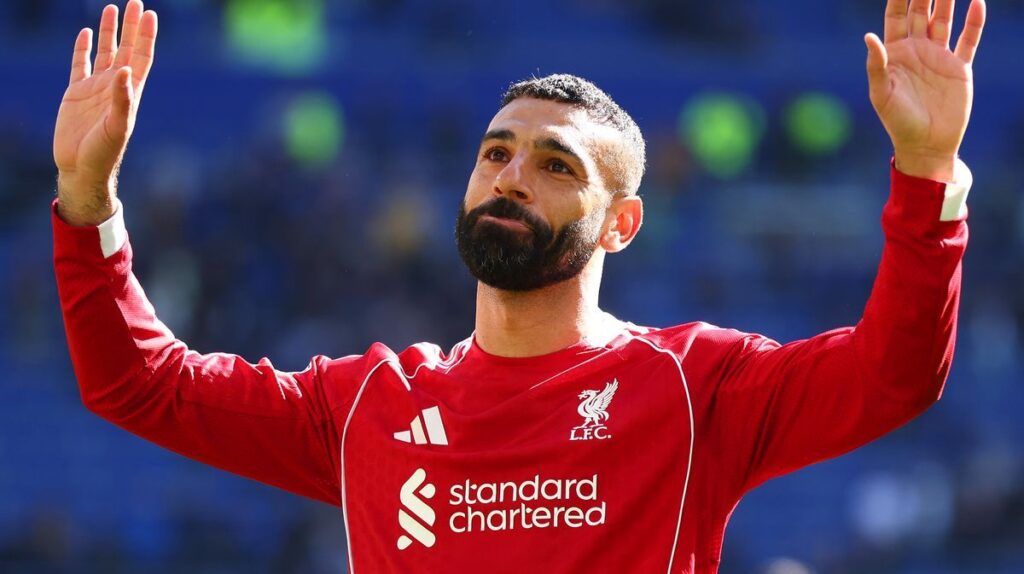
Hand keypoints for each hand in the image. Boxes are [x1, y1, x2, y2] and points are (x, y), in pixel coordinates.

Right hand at [53, 1, 157, 225]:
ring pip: (104, 52)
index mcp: (130, 93)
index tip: (150, 15)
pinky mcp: (75, 93)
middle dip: (131, 27)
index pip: (141, 58)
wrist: (81, 169)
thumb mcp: (117, 126)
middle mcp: (115, 87)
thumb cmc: (104, 153)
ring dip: (109, 32)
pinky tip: (87, 33)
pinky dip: (83, 48)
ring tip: (112, 8)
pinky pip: (80, 64)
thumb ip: (122, 99)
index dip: (146, 37)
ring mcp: (95, 88)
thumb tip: (125, 70)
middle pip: (126, 49)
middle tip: (135, 2)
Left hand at [865, 0, 985, 180]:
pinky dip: (974, 22)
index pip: (896, 17)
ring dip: (947, 1)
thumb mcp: (882, 94)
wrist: (926, 145)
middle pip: (920, 13)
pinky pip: (969, 40)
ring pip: (944, 20)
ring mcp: (939, 57)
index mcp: (895, 54)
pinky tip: (977, 2)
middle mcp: (917, 50)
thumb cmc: (898, 122)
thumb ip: (876, 65)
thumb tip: (869, 37)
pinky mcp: (959, 67)